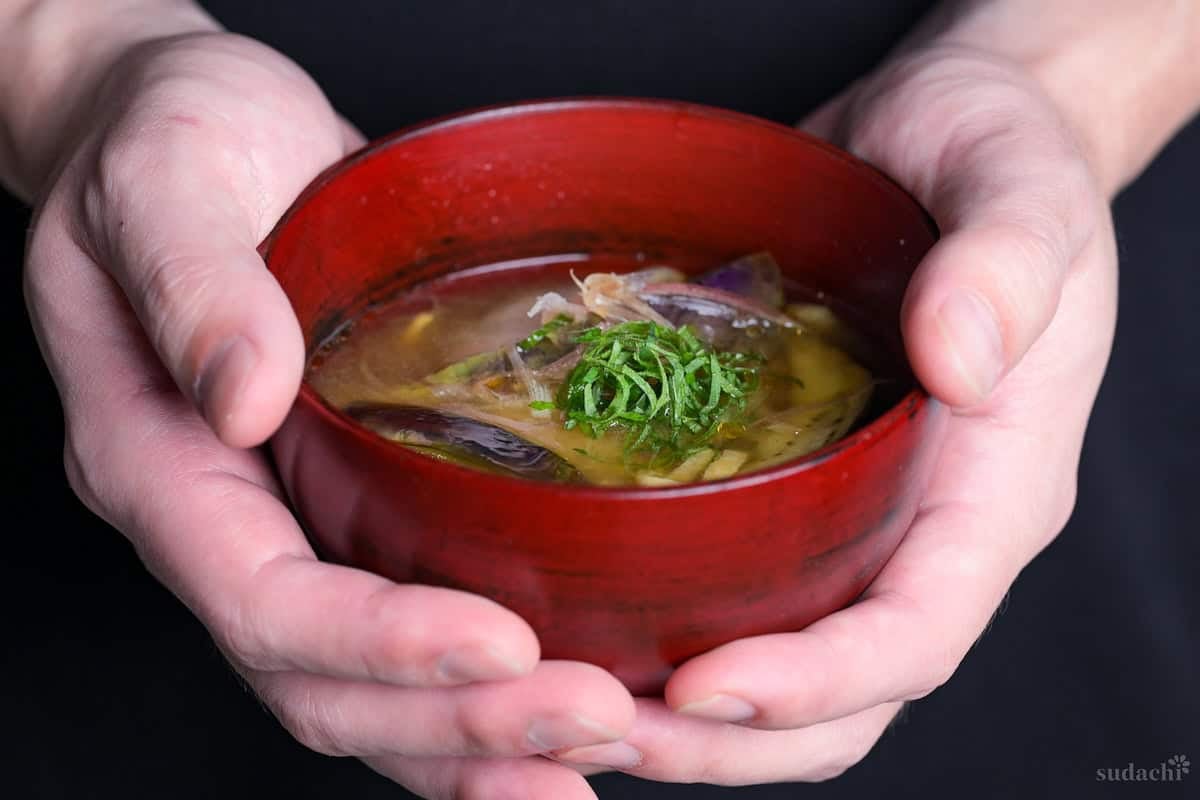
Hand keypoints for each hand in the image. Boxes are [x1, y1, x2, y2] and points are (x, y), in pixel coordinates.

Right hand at [22, 30, 633, 797]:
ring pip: (368, 690)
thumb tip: (247, 395)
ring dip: (479, 738)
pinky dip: (480, 695)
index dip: (377, 639)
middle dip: (456, 720)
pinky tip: (563, 714)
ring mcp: (289, 526)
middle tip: (593, 723)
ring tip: (598, 747)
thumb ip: (191, 281)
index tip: (500, 643)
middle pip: (323, 682)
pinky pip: (407, 632)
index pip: (262, 597)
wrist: (198, 132)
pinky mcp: (351, 507)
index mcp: (157, 462)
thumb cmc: (170, 139)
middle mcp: (222, 522)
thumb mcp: (163, 173)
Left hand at [551, 43, 1115, 781]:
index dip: (816, 683)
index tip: (703, 688)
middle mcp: (918, 530)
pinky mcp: (786, 483)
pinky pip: (734, 585)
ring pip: (777, 660)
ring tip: (574, 706)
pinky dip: (661, 627)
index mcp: (990, 494)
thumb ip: (1006, 270)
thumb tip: (960, 359)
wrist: (933, 137)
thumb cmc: (994, 158)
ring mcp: (851, 516)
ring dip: (681, 713)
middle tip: (603, 730)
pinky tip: (578, 619)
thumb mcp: (1020, 190)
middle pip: (839, 694)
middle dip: (727, 738)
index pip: (916, 634)